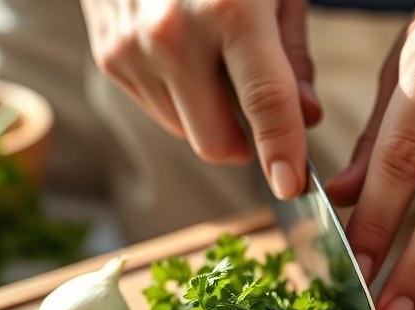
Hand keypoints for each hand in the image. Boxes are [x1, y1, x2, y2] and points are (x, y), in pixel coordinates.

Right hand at [80, 0, 320, 198]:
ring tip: (219, 62)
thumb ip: (293, 55)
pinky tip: (188, 54)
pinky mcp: (108, 56)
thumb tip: (306, 118)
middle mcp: (173, 33)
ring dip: (213, 119)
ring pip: (187, 132)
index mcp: (230, 9)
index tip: (294, 187)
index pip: (265, 103)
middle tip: (265, 120)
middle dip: (248, 144)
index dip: (283, 151)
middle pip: (217, 141)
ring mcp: (132, 48)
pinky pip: (158, 110)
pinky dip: (182, 99)